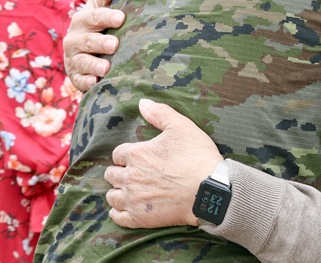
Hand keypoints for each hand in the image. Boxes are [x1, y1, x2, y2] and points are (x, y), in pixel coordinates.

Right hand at [64, 0, 124, 90]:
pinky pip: (79, 80)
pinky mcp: (75, 76)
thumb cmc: (98, 25)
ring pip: (82, 61)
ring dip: (94, 64)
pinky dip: (87, 82)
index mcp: (82, 20)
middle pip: (87, 41)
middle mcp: (74, 39)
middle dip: (100, 43)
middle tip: (115, 45)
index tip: (121, 18)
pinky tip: (96, 82)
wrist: (85, 51)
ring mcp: (73, 59)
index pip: (94, 17)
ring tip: (107, 67)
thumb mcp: (100, 7)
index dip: (107, 17)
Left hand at [105, 99, 222, 228]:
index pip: (118, 154)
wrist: (209, 189)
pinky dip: (118, 212)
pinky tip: (125, 208)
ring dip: (117, 192)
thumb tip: (142, 103)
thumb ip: (160, 113)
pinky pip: (117, 217)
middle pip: (111, 174)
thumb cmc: (197, 156)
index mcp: (137, 154)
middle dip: (119, 172)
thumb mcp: (182, 126)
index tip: (135, 157)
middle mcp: (130, 176)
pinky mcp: (139, 218)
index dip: (126, 155)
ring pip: (112, 196)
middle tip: (132, 173)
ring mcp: (133, 199)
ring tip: (128, 190)